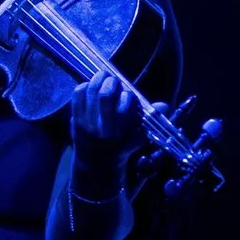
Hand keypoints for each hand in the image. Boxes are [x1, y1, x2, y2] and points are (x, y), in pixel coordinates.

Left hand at [68, 65, 148, 186]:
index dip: (128, 96)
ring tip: (103, 76)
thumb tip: (164, 105)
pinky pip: (77, 96)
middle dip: (111, 82)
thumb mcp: (139, 138)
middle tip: (114, 79)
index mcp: (122, 134)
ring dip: (97, 79)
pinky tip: (89, 86)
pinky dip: (83, 86)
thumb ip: (150, 120)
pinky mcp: (76, 121)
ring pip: (90, 92)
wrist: (96, 163)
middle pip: (105, 96)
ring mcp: (88, 125)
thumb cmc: (121, 146)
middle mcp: (104, 130)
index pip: (125, 109)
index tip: (128, 94)